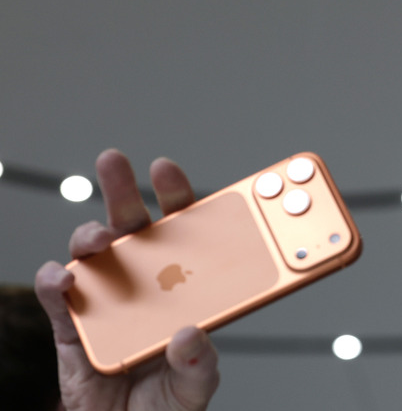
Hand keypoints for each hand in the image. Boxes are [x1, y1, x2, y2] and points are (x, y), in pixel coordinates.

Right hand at [35, 149, 219, 410]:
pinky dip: (55, 281)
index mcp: (180, 287)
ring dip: (90, 234)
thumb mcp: (196, 388)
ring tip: (98, 238)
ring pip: (92, 252)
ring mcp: (105, 300)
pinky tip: (65, 279)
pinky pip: (56, 294)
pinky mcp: (72, 325)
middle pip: (132, 228)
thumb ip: (200, 364)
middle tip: (114, 161)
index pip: (181, 233)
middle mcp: (143, 285)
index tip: (166, 170)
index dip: (175, 197)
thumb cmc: (164, 405)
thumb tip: (190, 333)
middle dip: (121, 190)